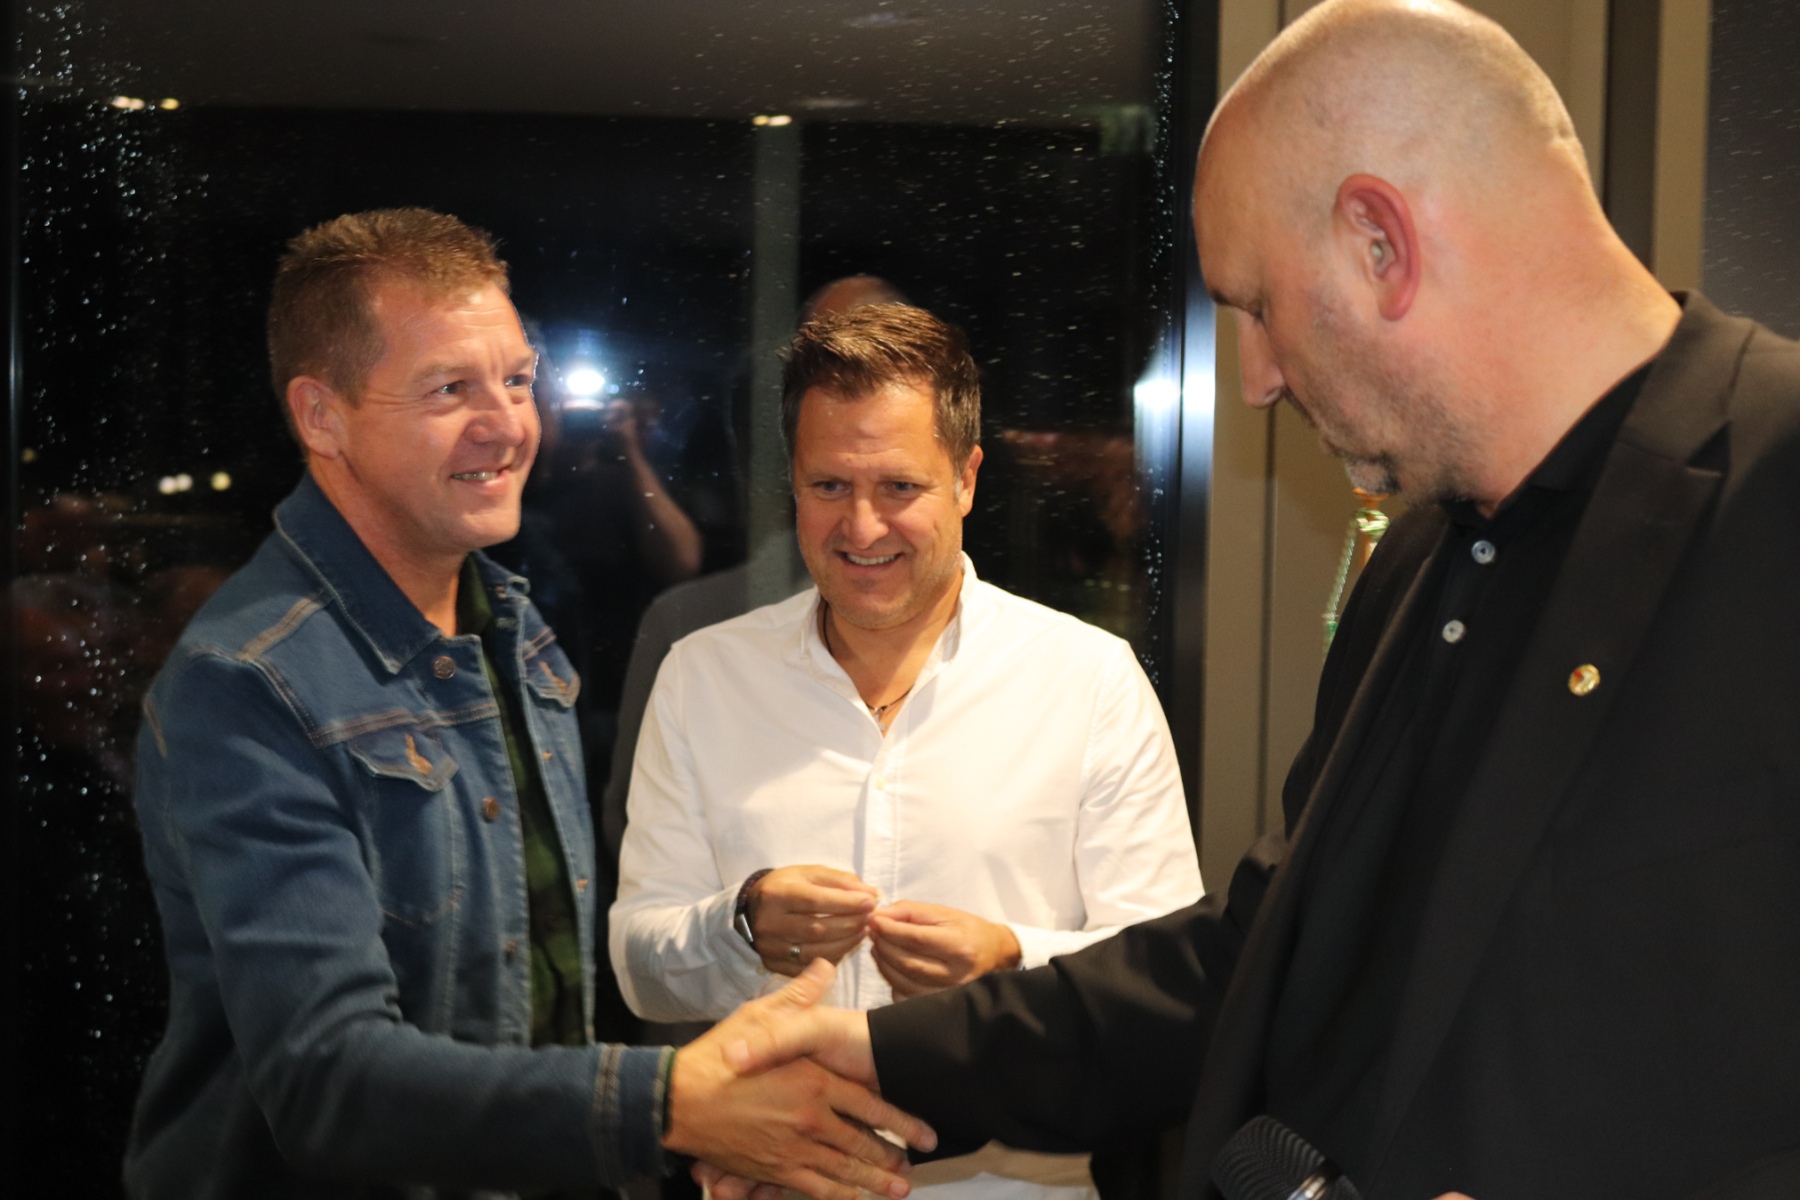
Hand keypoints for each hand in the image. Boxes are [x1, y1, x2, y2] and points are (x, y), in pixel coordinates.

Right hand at [666, 959, 932, 1199]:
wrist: (679, 1098)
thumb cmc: (719, 1055)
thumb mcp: (760, 1016)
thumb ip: (799, 998)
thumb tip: (825, 967)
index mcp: (815, 1082)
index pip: (871, 1106)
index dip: (902, 1122)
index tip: (924, 1133)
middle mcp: (810, 1119)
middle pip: (862, 1144)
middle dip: (892, 1159)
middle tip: (913, 1168)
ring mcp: (793, 1148)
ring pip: (844, 1170)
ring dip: (873, 1182)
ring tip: (897, 1189)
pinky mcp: (773, 1168)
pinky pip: (813, 1187)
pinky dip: (836, 1195)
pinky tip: (851, 1199)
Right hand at [752, 865, 878, 975]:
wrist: (753, 908)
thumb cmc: (787, 887)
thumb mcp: (810, 873)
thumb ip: (841, 881)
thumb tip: (872, 894)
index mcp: (776, 894)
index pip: (815, 900)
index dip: (846, 903)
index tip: (870, 902)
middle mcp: (769, 923)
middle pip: (816, 929)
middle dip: (850, 924)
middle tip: (869, 918)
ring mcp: (770, 947)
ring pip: (814, 952)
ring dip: (845, 943)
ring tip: (862, 931)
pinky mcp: (772, 965)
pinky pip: (809, 967)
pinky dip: (832, 958)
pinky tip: (844, 946)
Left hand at [867, 900, 1021, 997]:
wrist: (995, 956)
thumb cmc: (969, 931)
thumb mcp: (944, 913)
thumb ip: (910, 911)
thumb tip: (879, 916)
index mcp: (960, 947)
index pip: (916, 939)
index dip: (889, 930)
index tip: (874, 920)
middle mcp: (956, 975)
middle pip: (907, 962)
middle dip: (883, 945)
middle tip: (872, 932)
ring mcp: (948, 994)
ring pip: (903, 982)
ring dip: (883, 963)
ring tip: (878, 947)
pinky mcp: (940, 1006)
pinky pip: (906, 997)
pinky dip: (891, 981)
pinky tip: (890, 966)